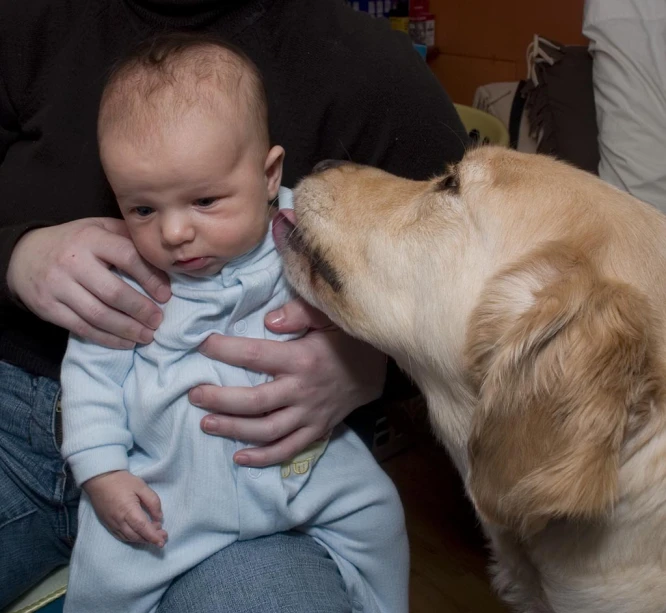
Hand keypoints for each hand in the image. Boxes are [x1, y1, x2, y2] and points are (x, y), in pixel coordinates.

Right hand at [6, 218, 170, 347]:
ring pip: (98, 315)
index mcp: (92, 238)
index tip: (166, 295)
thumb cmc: (75, 242)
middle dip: (141, 310)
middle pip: (114, 292)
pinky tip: (126, 342)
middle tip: (158, 320)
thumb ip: (127, 237)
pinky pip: (82, 328)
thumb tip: (163, 258)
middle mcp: (73, 261)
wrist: (24, 254)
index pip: (128, 257)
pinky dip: (107, 339)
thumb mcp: (99, 228)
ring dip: (127, 329)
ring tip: (147, 335)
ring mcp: (58, 286)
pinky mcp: (48, 308)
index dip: (151, 278)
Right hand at [83, 470, 167, 546]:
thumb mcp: (142, 486)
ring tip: (154, 537)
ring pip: (129, 538)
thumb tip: (159, 517)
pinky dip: (132, 538)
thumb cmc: (122, 481)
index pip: (143, 528)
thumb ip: (153, 502)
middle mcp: (119, 520)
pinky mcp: (107, 524)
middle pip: (136, 536)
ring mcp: (112, 524)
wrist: (100, 480)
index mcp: (129, 510)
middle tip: (163, 537)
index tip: (162, 541)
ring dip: (142, 540)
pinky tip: (139, 536)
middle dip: (151, 539)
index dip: (153, 536)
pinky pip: (121, 536)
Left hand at [189, 298, 386, 466]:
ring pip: (266, 430)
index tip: (202, 345)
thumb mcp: (330, 317)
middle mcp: (302, 391)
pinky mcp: (316, 430)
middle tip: (194, 395)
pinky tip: (239, 457)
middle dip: (220, 399)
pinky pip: (288, 449)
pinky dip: (263, 457)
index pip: (256, 355)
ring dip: (234, 430)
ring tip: (206, 424)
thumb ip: (300, 313)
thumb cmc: (347, 340)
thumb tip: (268, 320)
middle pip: (254, 401)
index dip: (226, 350)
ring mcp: (309, 415)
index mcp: (302, 359)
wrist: (377, 370)